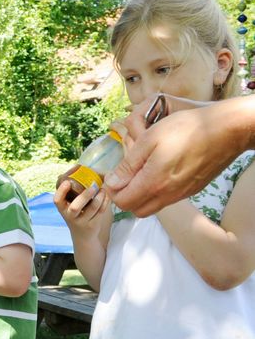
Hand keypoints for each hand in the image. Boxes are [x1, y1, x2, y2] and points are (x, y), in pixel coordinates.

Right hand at [54, 179, 108, 236]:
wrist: (83, 236)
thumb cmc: (76, 215)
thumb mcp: (69, 206)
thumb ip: (71, 192)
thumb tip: (76, 168)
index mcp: (62, 209)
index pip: (57, 201)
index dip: (61, 191)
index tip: (67, 182)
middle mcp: (70, 216)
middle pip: (75, 207)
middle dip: (85, 195)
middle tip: (93, 185)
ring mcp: (82, 221)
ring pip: (92, 209)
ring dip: (99, 197)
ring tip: (102, 189)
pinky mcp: (93, 224)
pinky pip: (101, 211)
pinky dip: (105, 202)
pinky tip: (106, 195)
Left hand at [105, 97, 248, 216]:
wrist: (226, 130)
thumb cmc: (186, 129)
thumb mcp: (148, 140)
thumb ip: (128, 165)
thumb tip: (111, 183)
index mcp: (153, 183)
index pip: (123, 202)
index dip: (113, 190)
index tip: (113, 175)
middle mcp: (168, 195)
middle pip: (136, 209)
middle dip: (125, 196)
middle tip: (124, 175)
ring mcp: (182, 194)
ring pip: (153, 206)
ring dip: (141, 196)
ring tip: (141, 172)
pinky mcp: (192, 190)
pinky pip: (168, 199)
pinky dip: (157, 192)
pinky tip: (159, 171)